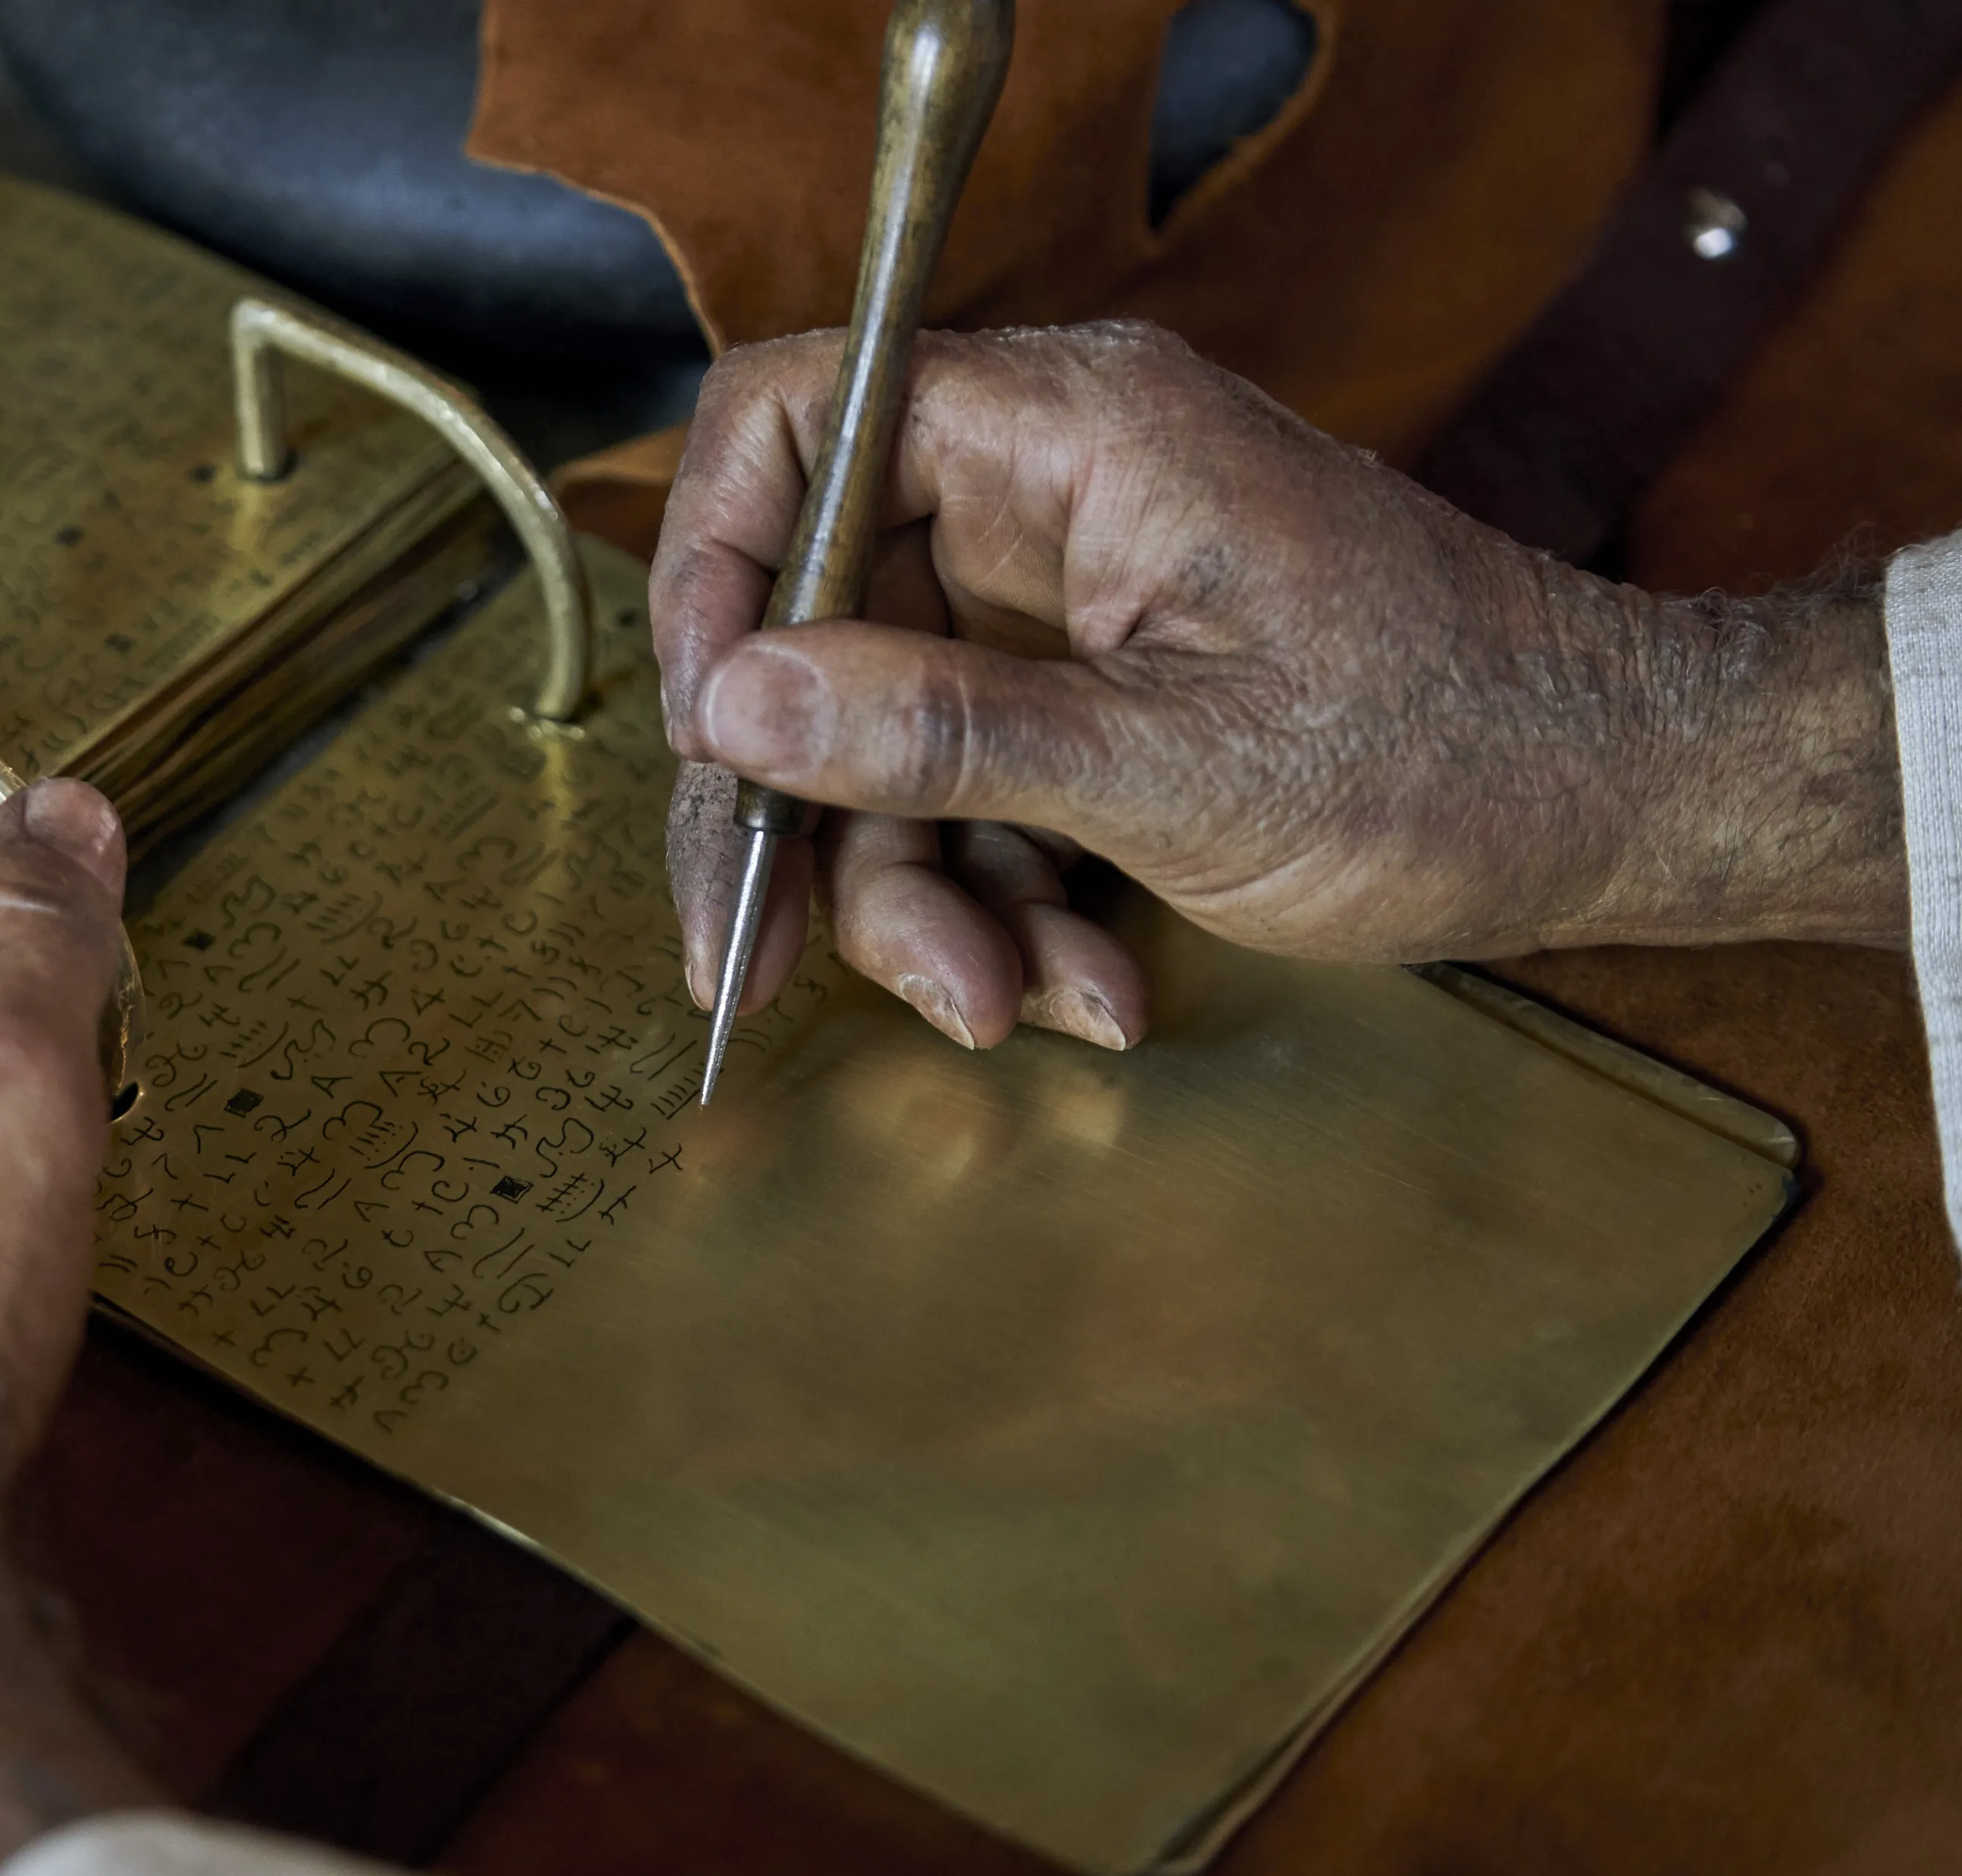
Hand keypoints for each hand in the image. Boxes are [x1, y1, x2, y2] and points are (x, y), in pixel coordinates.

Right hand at [657, 323, 1903, 1043]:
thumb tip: (731, 702)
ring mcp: (1062, 605)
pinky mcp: (1088, 697)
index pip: (799, 420)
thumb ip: (938, 733)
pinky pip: (973, 799)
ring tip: (1000, 1007)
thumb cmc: (1450, 749)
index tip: (708, 728)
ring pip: (884, 745)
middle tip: (749, 962)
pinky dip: (1005, 909)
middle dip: (792, 814)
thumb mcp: (1175, 766)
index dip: (713, 565)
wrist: (1616, 810)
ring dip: (920, 902)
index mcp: (1067, 437)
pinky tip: (1078, 992)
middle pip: (813, 627)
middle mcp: (1043, 501)